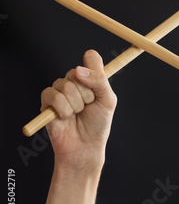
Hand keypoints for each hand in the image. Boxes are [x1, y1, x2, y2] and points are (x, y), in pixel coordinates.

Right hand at [41, 50, 116, 171]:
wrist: (85, 146)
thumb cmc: (98, 123)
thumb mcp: (108, 100)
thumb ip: (99, 81)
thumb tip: (78, 70)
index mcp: (91, 77)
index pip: (91, 57)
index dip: (93, 68)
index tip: (97, 82)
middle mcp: (74, 80)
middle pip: (77, 72)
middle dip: (86, 94)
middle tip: (88, 107)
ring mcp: (60, 90)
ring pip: (66, 86)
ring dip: (75, 105)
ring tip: (77, 114)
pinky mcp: (47, 101)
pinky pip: (53, 96)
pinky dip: (63, 110)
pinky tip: (65, 117)